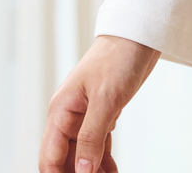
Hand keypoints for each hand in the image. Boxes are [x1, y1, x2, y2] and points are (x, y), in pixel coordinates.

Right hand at [39, 35, 159, 172]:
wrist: (140, 34)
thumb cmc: (119, 57)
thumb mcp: (106, 98)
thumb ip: (92, 136)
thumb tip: (82, 171)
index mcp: (61, 111)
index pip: (51, 157)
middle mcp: (70, 116)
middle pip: (66, 158)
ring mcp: (87, 114)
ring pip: (83, 153)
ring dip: (92, 170)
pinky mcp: (105, 112)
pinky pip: (100, 143)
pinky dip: (104, 159)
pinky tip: (112, 172)